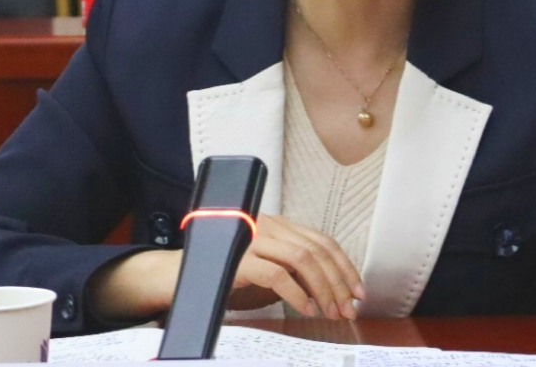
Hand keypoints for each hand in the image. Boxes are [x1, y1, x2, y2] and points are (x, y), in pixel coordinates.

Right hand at [88, 213, 363, 320]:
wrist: (177, 275)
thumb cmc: (224, 273)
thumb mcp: (264, 267)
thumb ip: (291, 268)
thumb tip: (331, 290)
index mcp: (277, 225)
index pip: (321, 240)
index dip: (344, 265)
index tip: (357, 291)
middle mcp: (267, 225)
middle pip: (317, 249)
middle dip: (339, 281)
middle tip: (348, 308)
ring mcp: (252, 239)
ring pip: (302, 259)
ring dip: (323, 288)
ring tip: (331, 311)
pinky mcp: (239, 258)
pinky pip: (277, 274)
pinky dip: (297, 293)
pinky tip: (305, 308)